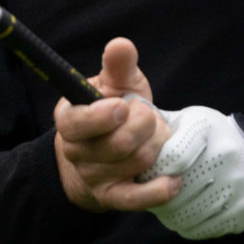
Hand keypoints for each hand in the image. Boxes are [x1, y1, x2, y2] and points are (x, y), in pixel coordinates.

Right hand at [54, 38, 177, 211]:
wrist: (110, 150)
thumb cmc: (115, 110)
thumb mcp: (116, 85)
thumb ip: (118, 66)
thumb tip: (121, 44)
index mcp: (69, 118)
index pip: (75, 123)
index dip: (101, 117)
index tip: (122, 106)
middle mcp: (76, 150)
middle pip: (116, 144)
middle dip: (144, 125)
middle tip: (149, 115)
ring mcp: (93, 176)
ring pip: (134, 163)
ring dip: (156, 145)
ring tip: (156, 135)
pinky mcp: (113, 197)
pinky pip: (135, 199)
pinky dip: (159, 190)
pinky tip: (174, 179)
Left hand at [140, 107, 243, 238]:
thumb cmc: (215, 139)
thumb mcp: (191, 121)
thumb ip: (160, 126)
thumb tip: (125, 131)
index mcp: (207, 127)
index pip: (172, 157)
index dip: (152, 169)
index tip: (143, 172)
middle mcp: (226, 155)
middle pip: (176, 188)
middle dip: (156, 192)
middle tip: (146, 192)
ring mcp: (237, 185)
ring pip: (185, 211)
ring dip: (168, 210)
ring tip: (162, 202)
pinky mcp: (243, 211)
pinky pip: (199, 226)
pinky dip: (185, 223)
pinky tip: (182, 212)